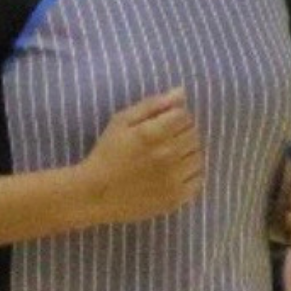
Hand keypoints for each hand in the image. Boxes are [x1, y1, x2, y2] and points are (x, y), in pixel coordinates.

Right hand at [80, 88, 203, 224]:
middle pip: (193, 135)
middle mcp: (167, 155)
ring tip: (168, 159)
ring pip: (198, 156)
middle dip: (181, 134)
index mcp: (152, 134)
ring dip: (187, 154)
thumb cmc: (105, 154)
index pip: (184, 116)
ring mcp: (173, 179)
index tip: (161, 125)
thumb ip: (152, 105)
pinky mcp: (175, 198)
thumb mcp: (120, 121)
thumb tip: (181, 93)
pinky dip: (190, 174)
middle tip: (162, 143)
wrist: (93, 194)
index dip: (174, 117)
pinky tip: (173, 175)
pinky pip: (198, 179)